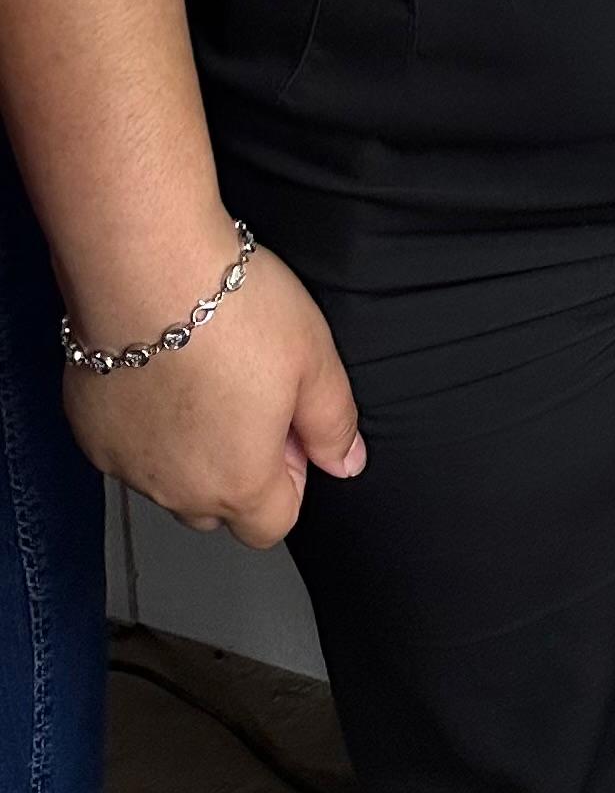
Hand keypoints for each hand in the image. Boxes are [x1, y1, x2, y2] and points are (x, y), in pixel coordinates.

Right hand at [63, 247, 364, 550]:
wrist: (146, 269)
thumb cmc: (231, 311)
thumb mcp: (314, 358)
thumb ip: (334, 421)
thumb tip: (346, 461)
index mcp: (238, 484)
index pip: (273, 523)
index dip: (290, 476)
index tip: (287, 423)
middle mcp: (177, 490)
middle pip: (219, 507)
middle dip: (239, 466)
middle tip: (248, 394)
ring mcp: (127, 465)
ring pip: (169, 477)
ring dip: (190, 446)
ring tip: (203, 373)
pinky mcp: (91, 433)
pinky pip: (129, 446)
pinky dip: (146, 423)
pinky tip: (160, 369)